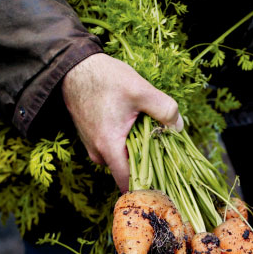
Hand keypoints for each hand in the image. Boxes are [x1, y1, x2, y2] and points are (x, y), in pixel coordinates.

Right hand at [61, 53, 182, 191]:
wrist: (73, 66)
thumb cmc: (105, 78)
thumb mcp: (141, 90)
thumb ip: (165, 109)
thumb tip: (179, 128)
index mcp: (109, 147)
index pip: (130, 182)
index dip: (150, 186)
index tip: (168, 185)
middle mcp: (98, 153)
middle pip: (130, 172)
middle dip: (150, 165)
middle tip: (168, 151)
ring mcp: (93, 147)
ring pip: (123, 160)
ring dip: (140, 152)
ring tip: (153, 136)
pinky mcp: (93, 139)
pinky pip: (115, 150)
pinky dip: (129, 143)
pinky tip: (139, 129)